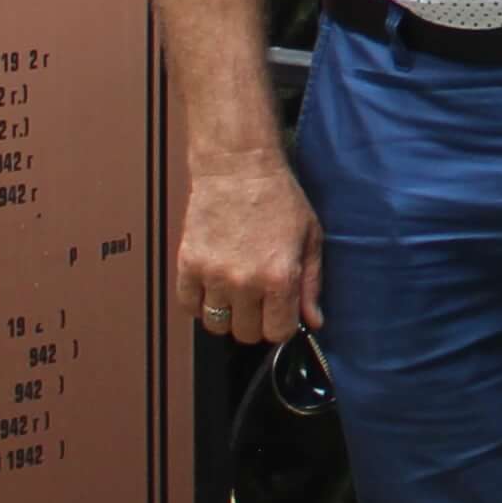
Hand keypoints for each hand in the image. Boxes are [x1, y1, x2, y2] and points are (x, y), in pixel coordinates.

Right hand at [180, 145, 318, 346]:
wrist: (238, 168)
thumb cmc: (280, 199)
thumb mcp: (310, 239)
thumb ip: (311, 285)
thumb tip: (313, 322)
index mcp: (279, 277)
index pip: (278, 333)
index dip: (281, 324)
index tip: (280, 311)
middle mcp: (244, 283)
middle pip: (246, 334)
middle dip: (255, 322)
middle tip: (258, 300)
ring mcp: (212, 275)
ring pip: (216, 325)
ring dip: (227, 315)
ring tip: (235, 293)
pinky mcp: (188, 264)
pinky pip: (188, 306)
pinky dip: (199, 304)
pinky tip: (212, 287)